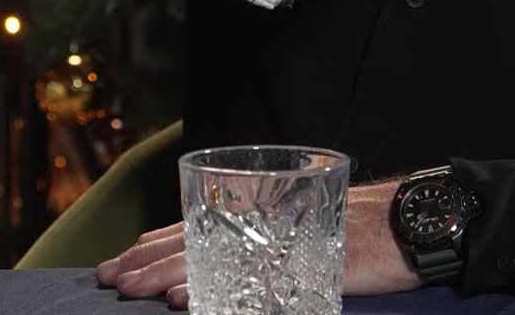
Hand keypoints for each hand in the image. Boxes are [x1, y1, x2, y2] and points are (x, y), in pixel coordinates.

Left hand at [94, 181, 418, 306]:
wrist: (407, 226)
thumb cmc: (360, 230)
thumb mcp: (306, 231)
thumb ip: (266, 243)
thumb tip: (221, 270)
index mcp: (260, 212)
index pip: (196, 224)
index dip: (155, 242)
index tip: (121, 258)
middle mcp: (262, 222)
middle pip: (193, 238)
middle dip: (145, 260)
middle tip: (107, 278)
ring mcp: (279, 244)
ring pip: (209, 257)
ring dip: (165, 274)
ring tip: (129, 290)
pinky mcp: (297, 267)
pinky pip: (246, 283)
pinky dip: (212, 291)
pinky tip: (183, 302)